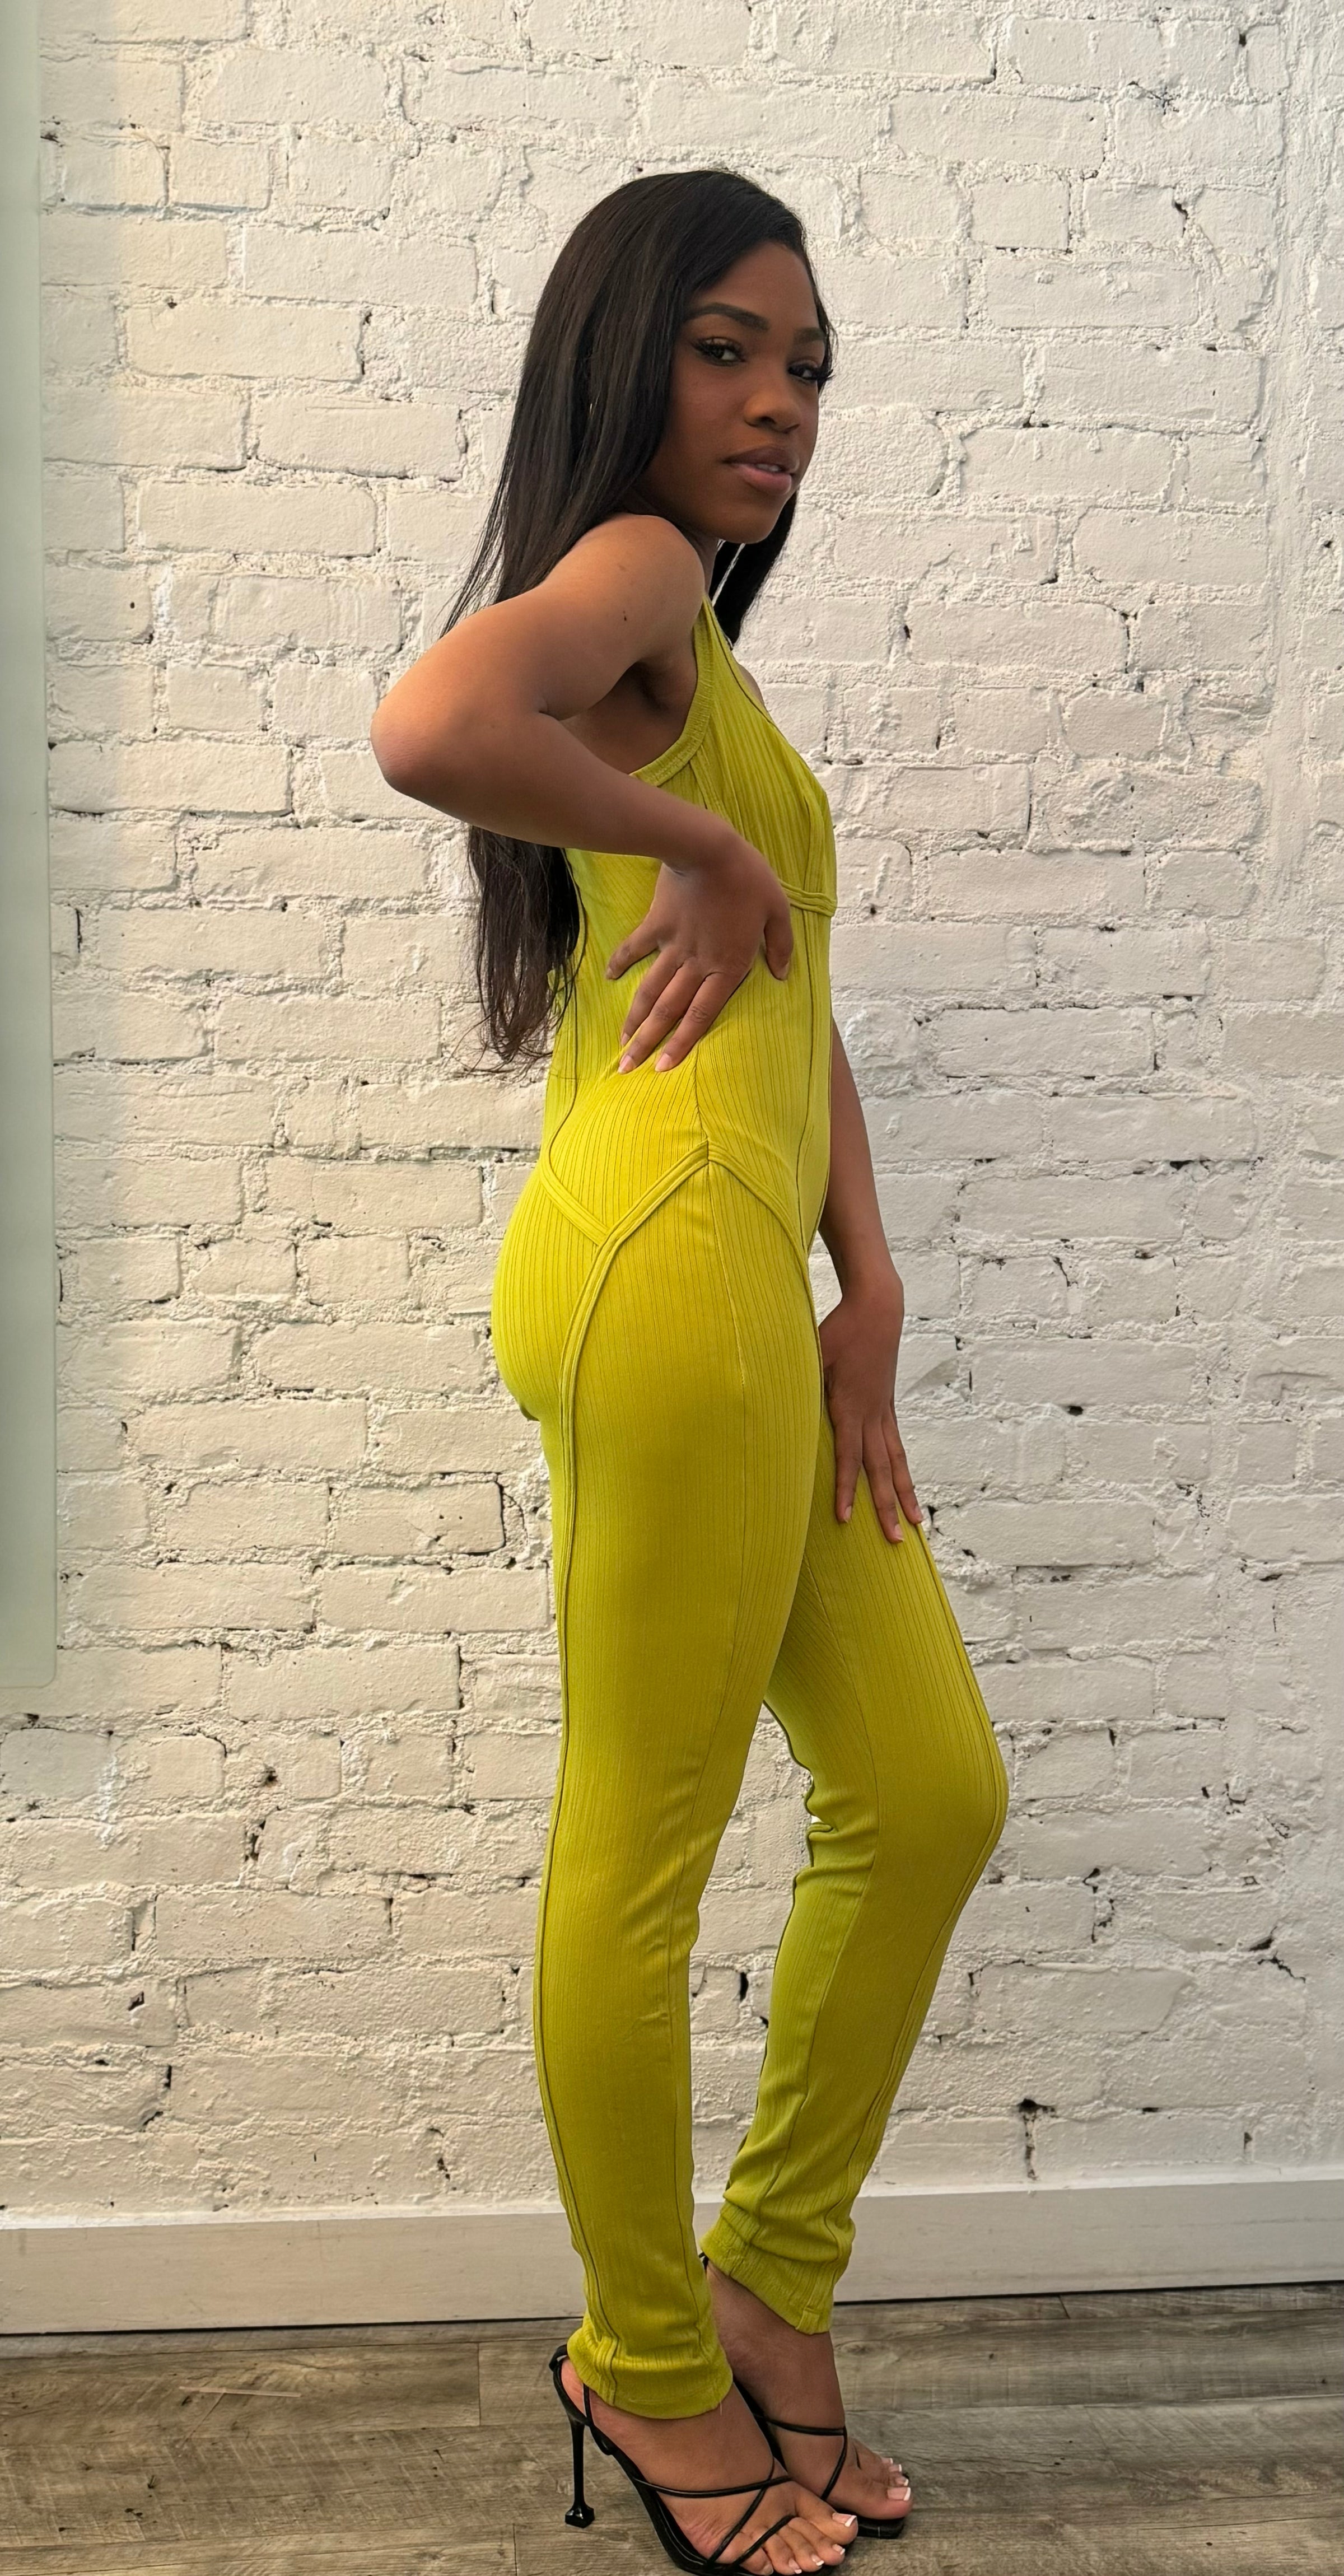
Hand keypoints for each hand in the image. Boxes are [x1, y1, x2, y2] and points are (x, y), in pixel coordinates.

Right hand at [604, 836, 793, 1071]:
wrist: (709, 848)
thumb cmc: (749, 878)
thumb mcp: (778, 910)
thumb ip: (780, 945)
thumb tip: (782, 973)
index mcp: (728, 966)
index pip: (703, 1015)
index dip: (683, 1043)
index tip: (663, 1067)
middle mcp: (697, 964)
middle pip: (670, 1011)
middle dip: (648, 1043)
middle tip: (627, 1068)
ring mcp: (674, 946)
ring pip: (650, 990)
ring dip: (634, 1018)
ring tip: (619, 1042)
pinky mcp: (656, 924)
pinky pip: (635, 947)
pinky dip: (621, 961)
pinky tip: (608, 977)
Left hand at [818, 1275, 923, 1543]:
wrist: (877, 1309)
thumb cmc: (839, 1330)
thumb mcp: (812, 1355)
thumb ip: (800, 1385)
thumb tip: (778, 1407)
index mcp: (850, 1406)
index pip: (848, 1457)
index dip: (846, 1489)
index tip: (846, 1519)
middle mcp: (872, 1415)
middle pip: (880, 1470)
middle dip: (885, 1507)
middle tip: (896, 1541)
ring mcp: (884, 1411)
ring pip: (896, 1461)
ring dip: (904, 1494)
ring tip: (916, 1523)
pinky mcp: (888, 1406)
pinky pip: (897, 1445)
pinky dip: (902, 1469)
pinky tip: (905, 1486)